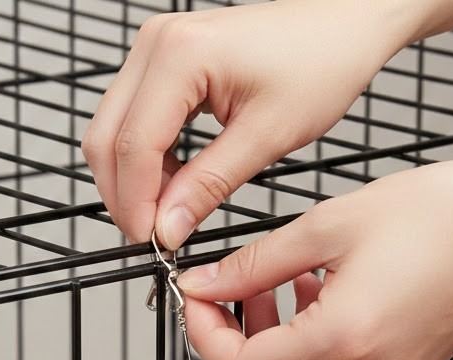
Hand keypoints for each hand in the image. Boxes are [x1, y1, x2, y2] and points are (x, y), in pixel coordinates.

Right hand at [82, 1, 410, 247]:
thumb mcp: (266, 136)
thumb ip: (208, 186)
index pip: (133, 147)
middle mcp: (158, 45)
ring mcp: (156, 50)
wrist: (346, 22)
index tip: (153, 244)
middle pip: (106, 140)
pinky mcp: (165, 62)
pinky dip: (145, 162)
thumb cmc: (322, 61)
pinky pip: (133, 121)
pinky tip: (175, 186)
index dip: (136, 205)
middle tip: (155, 238)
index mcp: (181, 55)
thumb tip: (168, 227)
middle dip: (124, 197)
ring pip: (112, 132)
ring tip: (169, 215)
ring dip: (132, 182)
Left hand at [177, 154, 452, 359]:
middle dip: (229, 351)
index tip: (198, 299)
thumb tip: (202, 287)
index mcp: (342, 341)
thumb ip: (252, 265)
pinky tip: (311, 297)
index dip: (204, 336)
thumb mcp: (327, 227)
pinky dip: (301, 353)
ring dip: (265, 351)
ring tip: (274, 286)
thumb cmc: (438, 213)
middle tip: (228, 298)